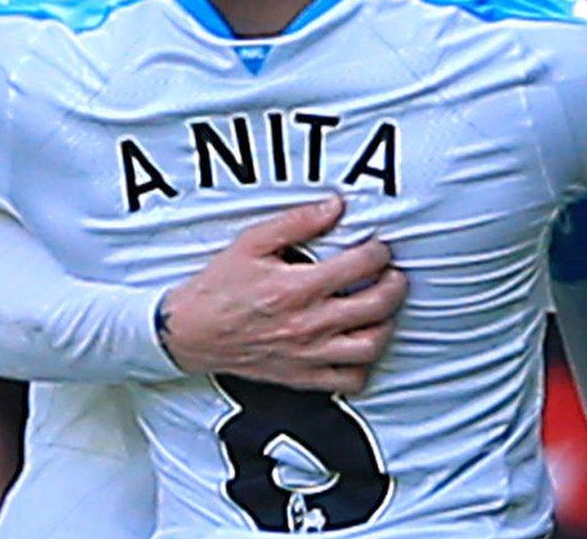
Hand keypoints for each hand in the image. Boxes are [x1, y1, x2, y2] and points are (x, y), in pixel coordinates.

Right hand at [158, 196, 407, 395]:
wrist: (191, 332)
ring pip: (370, 346)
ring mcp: (308, 354)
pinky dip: (363, 365)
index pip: (361, 265)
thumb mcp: (252, 242)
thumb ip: (296, 222)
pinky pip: (349, 380)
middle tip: (392, 274)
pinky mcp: (303, 377)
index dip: (379, 251)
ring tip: (380, 309)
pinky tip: (358, 345)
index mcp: (298, 287)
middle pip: (377, 306)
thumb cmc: (219, 287)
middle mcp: (309, 324)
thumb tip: (334, 207)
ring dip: (386, 325)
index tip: (378, 247)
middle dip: (395, 285)